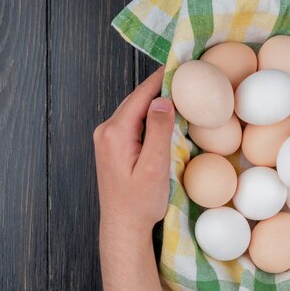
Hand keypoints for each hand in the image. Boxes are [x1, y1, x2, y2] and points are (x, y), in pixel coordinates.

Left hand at [93, 67, 174, 247]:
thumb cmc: (139, 203)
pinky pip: (131, 122)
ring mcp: (106, 139)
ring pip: (133, 109)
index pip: (141, 95)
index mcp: (115, 133)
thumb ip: (158, 131)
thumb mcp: (154, 167)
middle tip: (184, 75)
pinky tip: (163, 115)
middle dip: (159, 86)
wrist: (122, 226)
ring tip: (178, 91)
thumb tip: (162, 100)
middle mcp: (106, 131)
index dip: (161, 78)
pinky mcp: (111, 147)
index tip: (180, 64)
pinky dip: (147, 115)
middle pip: (136, 99)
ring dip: (153, 100)